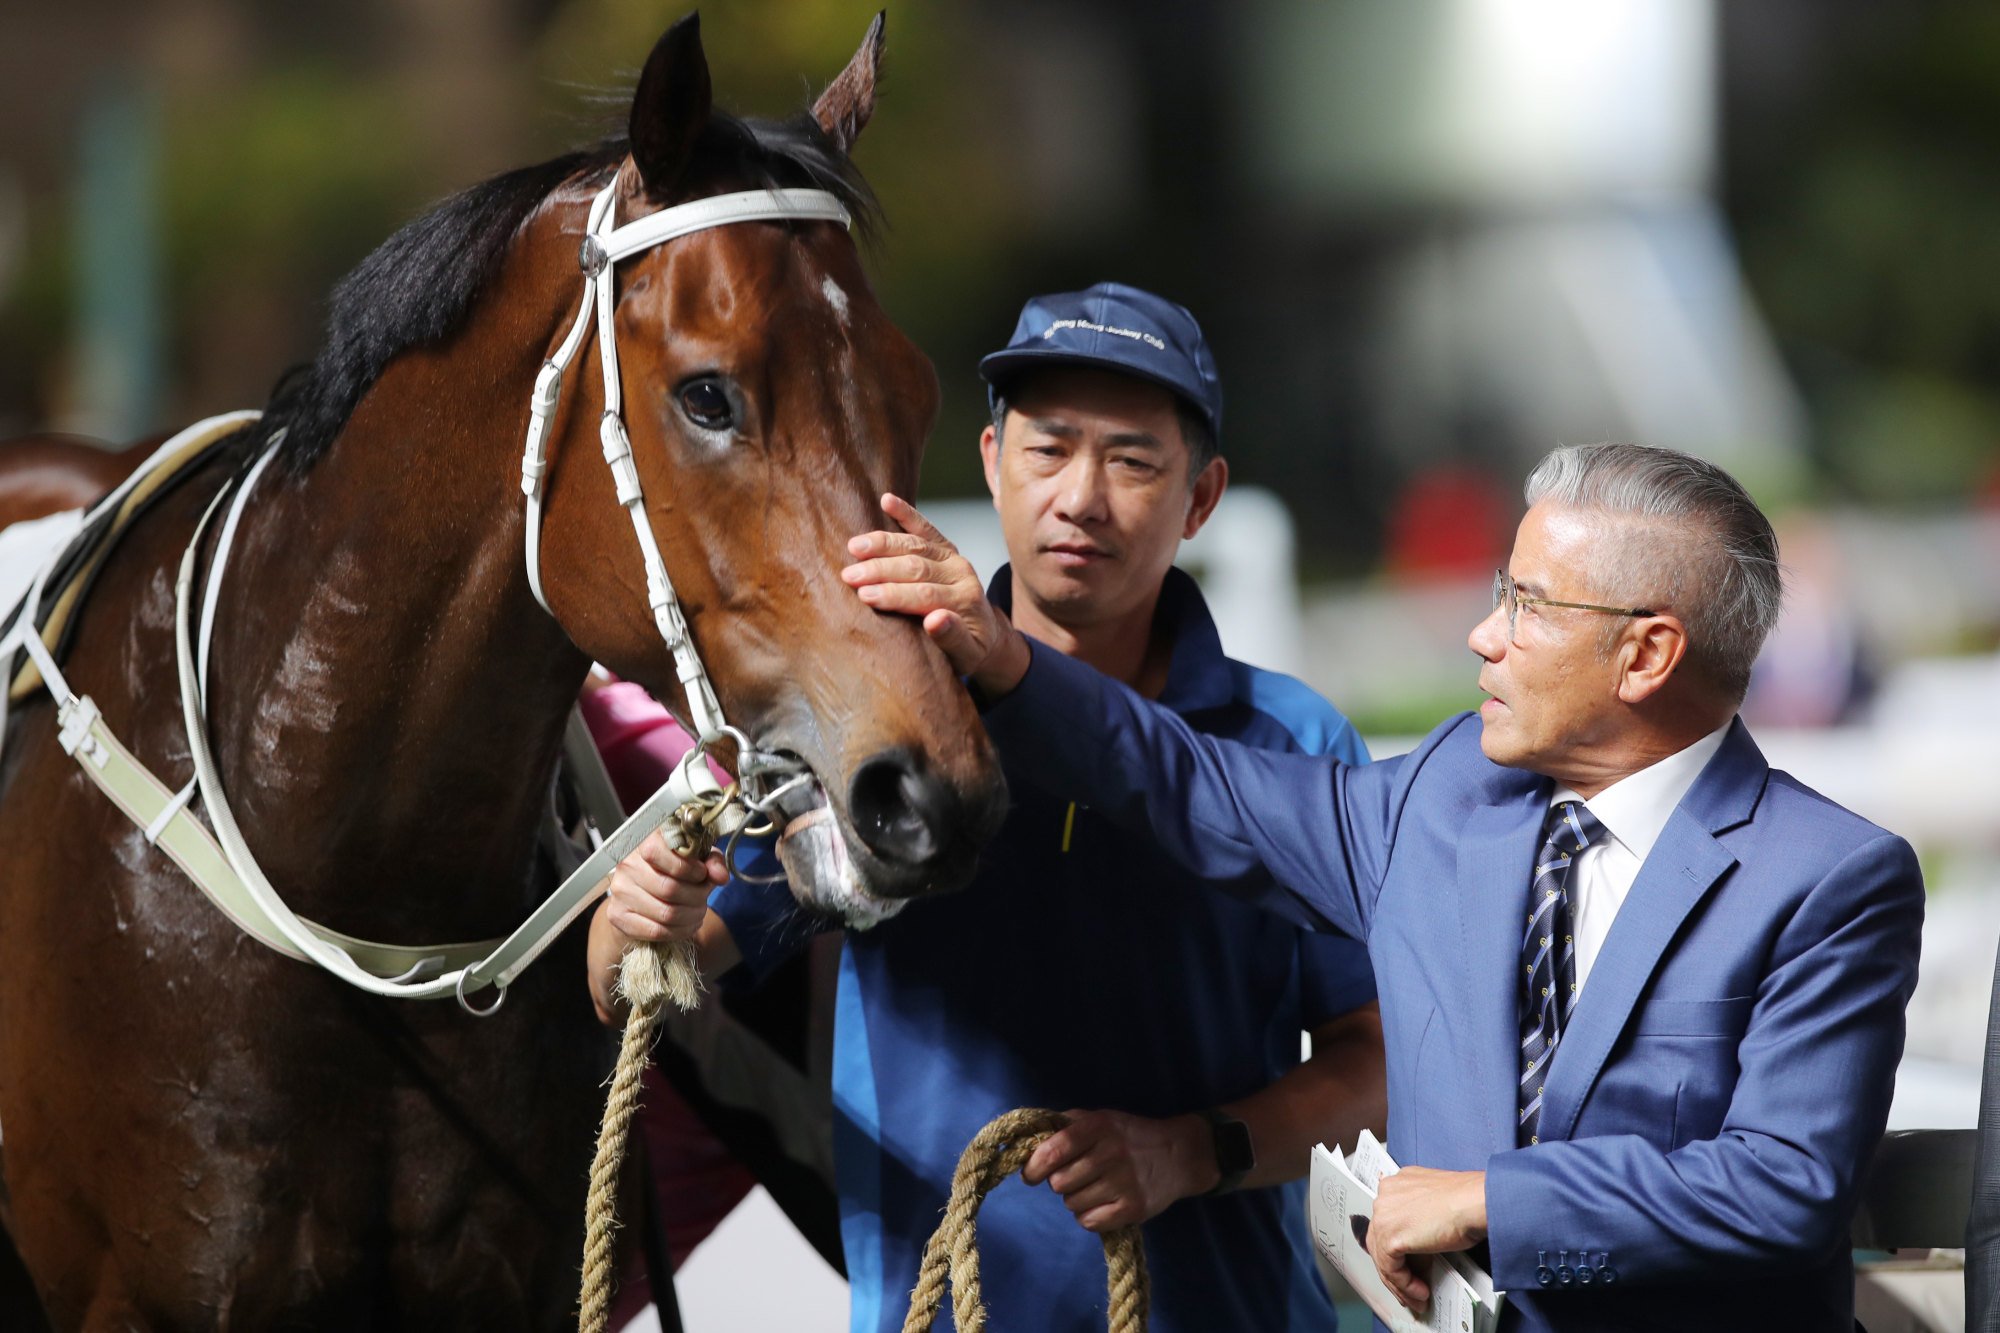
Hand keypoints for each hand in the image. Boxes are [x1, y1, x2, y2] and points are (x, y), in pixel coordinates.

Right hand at [601, 829, 729, 945]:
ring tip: (698, 912)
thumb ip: (711, 862)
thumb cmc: (672, 872)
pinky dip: (679, 932)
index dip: (690, 868)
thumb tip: (720, 876)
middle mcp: (628, 865)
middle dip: (697, 897)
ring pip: (666, 913)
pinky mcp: (618, 916)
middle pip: (670, 888)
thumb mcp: (696, 859)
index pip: (663, 853)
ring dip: (691, 916)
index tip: (702, 875)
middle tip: (704, 898)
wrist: (640, 897)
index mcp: (645, 842)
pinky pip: (656, 931)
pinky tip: (686, 925)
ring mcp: (620, 891)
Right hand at [842, 493, 1030, 693]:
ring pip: (915, 545)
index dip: (894, 594)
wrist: (987, 635)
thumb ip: (952, 639)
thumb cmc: (970, 649)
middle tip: (849, 576)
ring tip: (855, 547)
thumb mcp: (966, 655)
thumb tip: (935, 620)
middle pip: (916, 567)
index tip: (865, 595)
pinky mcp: (945, 548)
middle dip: (880, 571)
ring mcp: (952, 557)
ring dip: (883, 544)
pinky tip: (887, 501)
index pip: (925, 594)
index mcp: (965, 600)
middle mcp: (961, 574)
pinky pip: (925, 527)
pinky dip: (906, 513)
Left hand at [1019, 1109, 1214, 1231]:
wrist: (1179, 1156)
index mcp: (1099, 1126)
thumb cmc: (1130, 1136)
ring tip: (1094, 1188)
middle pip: (1059, 1182)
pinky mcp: (1133, 1209)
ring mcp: (1124, 1182)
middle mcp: (1112, 1152)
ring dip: (1076, 1199)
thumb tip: (1029, 1142)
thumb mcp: (1102, 1118)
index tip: (1031, 1174)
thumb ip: (1067, 1125)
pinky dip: (1089, 1216)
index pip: (1054, 1149)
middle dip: (1060, 1182)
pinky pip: (1089, 1222)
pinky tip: (1102, 1203)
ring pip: (1072, 1204)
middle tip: (1075, 1177)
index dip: (1035, 1166)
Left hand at [1366, 1167, 1487, 1314]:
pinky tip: (1420, 1292)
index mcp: (1397, 1184)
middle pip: (1380, 1240)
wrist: (1476, 1202)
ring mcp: (1384, 1215)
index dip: (1395, 1248)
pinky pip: (1392, 1269)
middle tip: (1409, 1288)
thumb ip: (1419, 1220)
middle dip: (1394, 1269)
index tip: (1407, 1266)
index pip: (1387, 1222)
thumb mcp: (1436, 1208)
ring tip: (1417, 1297)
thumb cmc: (1469, 1201)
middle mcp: (1386, 1195)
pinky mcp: (1390, 1237)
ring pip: (1383, 1257)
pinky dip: (1405, 1285)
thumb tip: (1418, 1250)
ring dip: (1400, 1283)